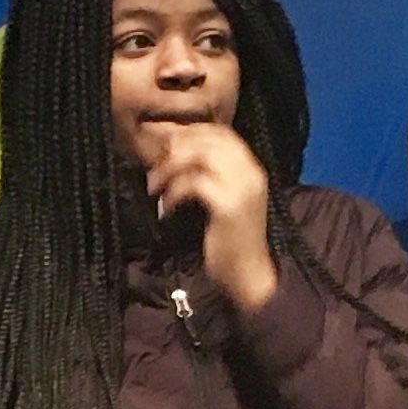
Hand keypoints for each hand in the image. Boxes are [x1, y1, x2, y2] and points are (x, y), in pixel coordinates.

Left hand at [138, 119, 275, 312]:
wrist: (248, 276)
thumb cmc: (231, 242)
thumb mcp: (225, 201)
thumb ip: (211, 177)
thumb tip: (177, 158)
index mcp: (252, 169)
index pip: (221, 132)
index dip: (190, 134)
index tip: (166, 149)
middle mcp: (251, 172)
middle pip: (208, 138)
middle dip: (176, 148)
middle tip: (155, 168)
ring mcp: (242, 188)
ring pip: (200, 155)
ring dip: (171, 168)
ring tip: (155, 186)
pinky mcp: (228, 206)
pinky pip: (194, 183)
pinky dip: (174, 192)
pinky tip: (166, 208)